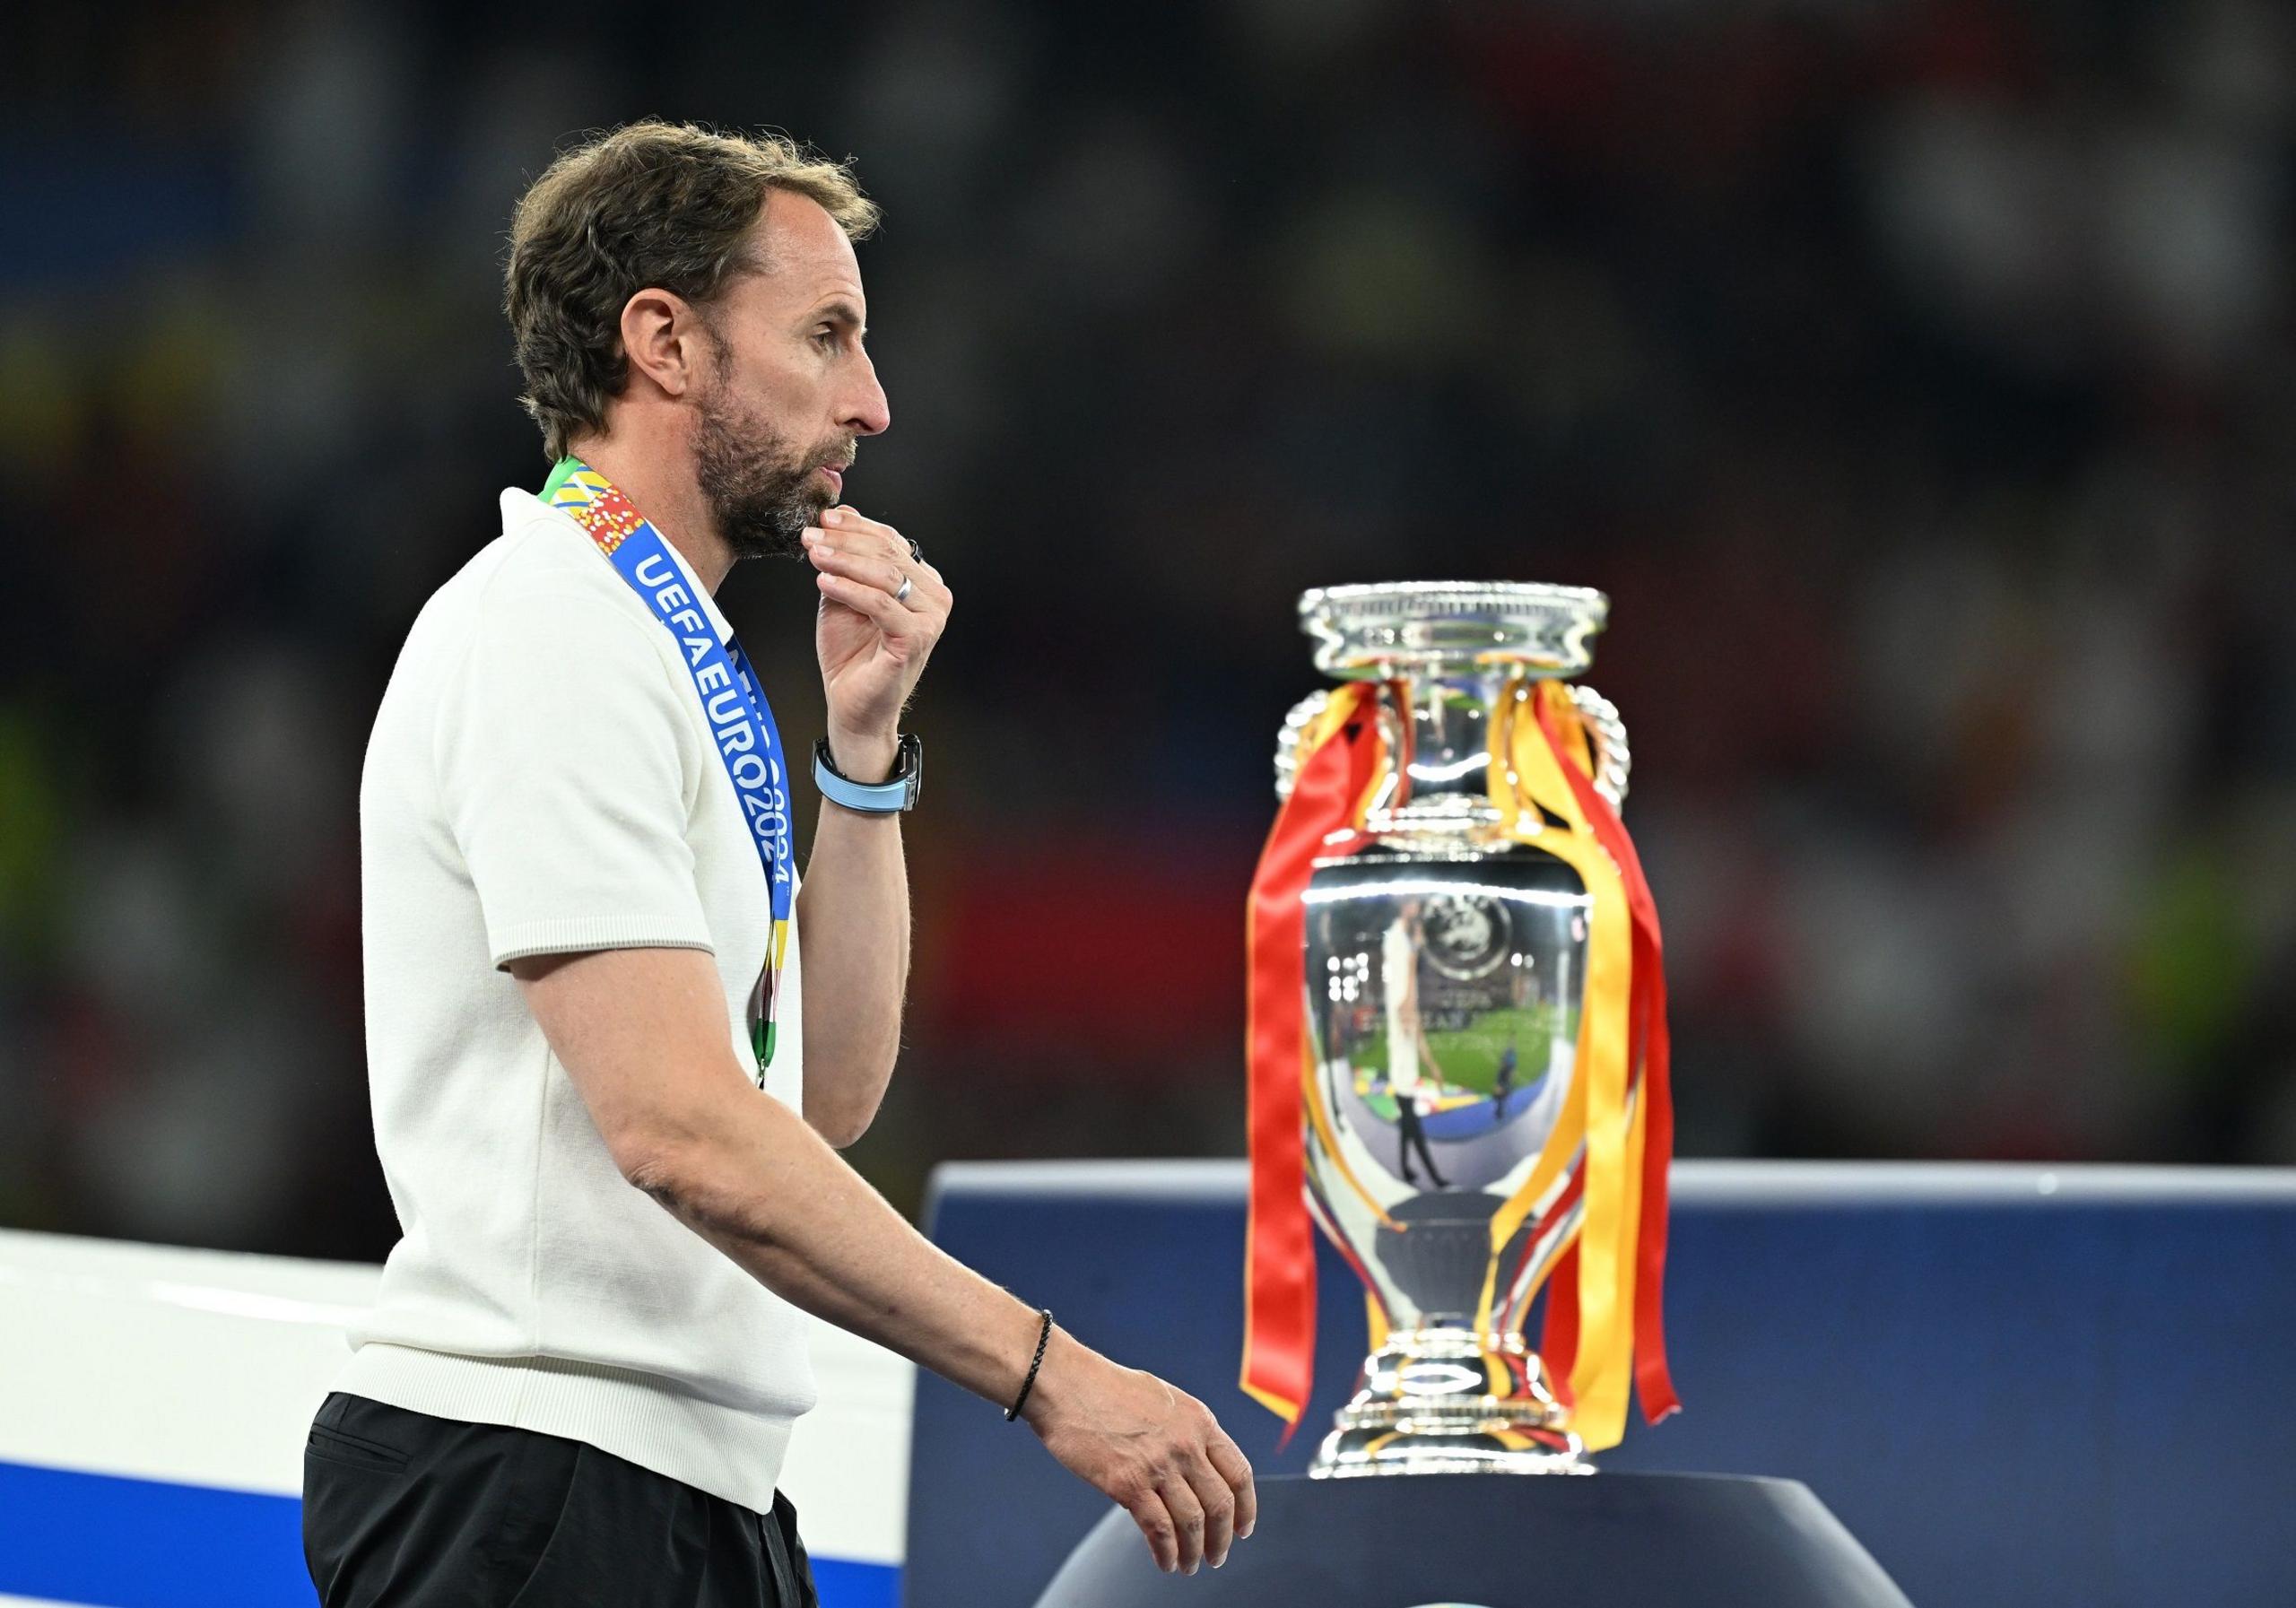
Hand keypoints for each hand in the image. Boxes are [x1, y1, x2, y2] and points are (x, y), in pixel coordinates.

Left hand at [801, 508, 950, 765]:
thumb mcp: (844, 594)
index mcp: (923, 582)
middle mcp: (934, 597)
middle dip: (844, 541)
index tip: (821, 519)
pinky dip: (849, 589)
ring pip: (885, 575)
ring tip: (813, 555)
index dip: (855, 527)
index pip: (890, 542)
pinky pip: (880, 604)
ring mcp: (930, 619)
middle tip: (810, 536)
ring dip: (843, 561)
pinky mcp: (916, 639)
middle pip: (888, 554)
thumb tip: (840, 514)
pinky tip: (823, 582)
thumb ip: (847, 560)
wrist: (852, 705)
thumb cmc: (851, 654)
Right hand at [1021, 1329, 1257, 1574]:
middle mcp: (1186, 1444)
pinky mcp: (1127, 1484)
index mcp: (1199, 1420)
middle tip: (1217, 1556)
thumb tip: (1197, 1463)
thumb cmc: (1106, 1388)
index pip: (1239, 1473)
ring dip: (1195, 1552)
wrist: (1065, 1384)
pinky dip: (1166, 1552)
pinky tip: (1165, 1562)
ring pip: (1193, 1522)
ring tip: (1190, 1565)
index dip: (1246, 1508)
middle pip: (1221, 1504)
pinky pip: (1159, 1530)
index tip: (1242, 1528)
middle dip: (1223, 1538)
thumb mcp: (1163, 1399)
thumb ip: (1185, 1430)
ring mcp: (1158, 1464)